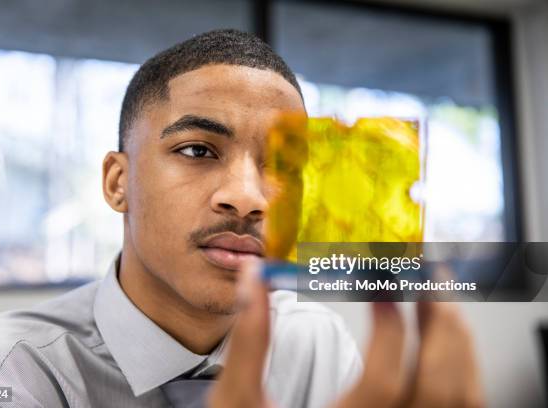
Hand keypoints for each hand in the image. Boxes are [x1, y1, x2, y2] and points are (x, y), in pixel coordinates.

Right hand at [207, 261, 483, 407]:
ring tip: (439, 304)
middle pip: (437, 387)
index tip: (381, 289)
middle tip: (427, 280)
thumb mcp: (239, 401)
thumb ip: (248, 340)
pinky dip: (461, 371)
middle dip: (440, 323)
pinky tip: (443, 347)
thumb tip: (253, 279)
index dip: (389, 326)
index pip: (382, 380)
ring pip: (459, 400)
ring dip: (456, 344)